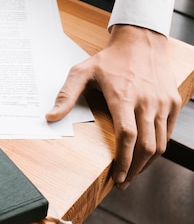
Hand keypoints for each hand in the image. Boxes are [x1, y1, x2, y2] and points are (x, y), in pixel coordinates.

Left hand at [46, 24, 180, 188]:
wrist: (140, 41)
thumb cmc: (108, 59)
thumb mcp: (81, 72)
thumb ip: (66, 96)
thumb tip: (50, 117)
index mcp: (123, 97)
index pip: (127, 135)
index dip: (124, 160)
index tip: (117, 177)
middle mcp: (146, 102)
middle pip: (147, 145)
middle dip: (135, 169)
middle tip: (123, 183)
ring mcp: (162, 103)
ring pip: (160, 143)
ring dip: (147, 163)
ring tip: (133, 173)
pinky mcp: (173, 102)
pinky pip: (168, 132)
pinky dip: (158, 147)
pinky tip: (146, 155)